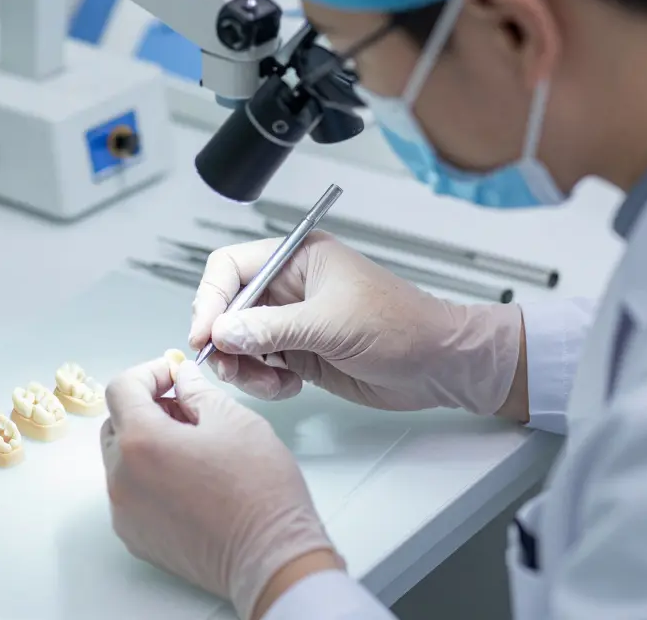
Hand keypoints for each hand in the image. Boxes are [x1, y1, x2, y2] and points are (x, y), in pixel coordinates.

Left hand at [101, 356, 338, 618]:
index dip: (148, 373)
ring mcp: (124, 512)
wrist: (271, 558)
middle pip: (117, 424)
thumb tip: (181, 378)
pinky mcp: (135, 538)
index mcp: (141, 442)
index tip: (172, 375)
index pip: (121, 389)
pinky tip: (188, 481)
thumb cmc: (259, 490)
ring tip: (193, 448)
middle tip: (187, 409)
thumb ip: (197, 392)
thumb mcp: (234, 420)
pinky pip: (130, 494)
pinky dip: (149, 478)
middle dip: (146, 408)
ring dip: (147, 444)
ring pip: (122, 461)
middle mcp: (121, 478)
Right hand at [189, 232, 522, 414]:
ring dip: (243, 368)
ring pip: (239, 343)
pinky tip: (289, 386)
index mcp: (296, 259)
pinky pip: (259, 367)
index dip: (210, 299)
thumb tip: (223, 332)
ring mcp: (292, 323)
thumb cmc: (402, 325)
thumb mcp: (332, 323)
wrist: (440, 365)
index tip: (206, 334)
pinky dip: (263, 382)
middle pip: (227, 309)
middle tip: (233, 368)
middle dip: (225, 341)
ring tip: (270, 382)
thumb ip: (273, 328)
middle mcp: (288, 288)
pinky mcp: (300, 354)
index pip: (230, 267)